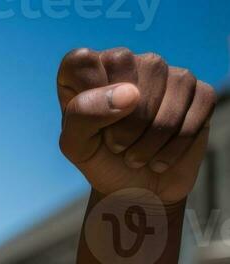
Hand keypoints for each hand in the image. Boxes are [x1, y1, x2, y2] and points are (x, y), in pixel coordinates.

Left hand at [57, 48, 214, 202]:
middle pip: (126, 64)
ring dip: (150, 138)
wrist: (134, 190)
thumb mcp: (76, 146)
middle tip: (117, 145)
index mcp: (90, 73)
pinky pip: (196, 107)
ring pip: (168, 87)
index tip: (92, 122)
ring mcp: (167, 74)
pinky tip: (160, 158)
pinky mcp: (199, 92)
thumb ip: (83, 114)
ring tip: (136, 157)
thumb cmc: (101, 161)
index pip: (81, 59)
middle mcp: (129, 63)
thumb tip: (129, 93)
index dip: (87, 91)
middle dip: (122, 119)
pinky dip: (175, 144)